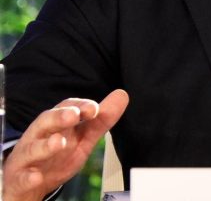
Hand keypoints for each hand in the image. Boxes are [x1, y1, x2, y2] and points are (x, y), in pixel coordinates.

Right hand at [3, 89, 128, 200]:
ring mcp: (28, 157)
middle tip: (74, 115)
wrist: (29, 184)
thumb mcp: (82, 138)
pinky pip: (22, 177)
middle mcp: (40, 135)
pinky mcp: (19, 178)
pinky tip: (36, 176)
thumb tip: (122, 95)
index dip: (81, 106)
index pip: (67, 108)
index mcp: (56, 123)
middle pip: (47, 122)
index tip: (94, 109)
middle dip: (60, 117)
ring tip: (59, 143)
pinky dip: (28, 176)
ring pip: (33, 148)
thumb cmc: (56, 156)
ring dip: (46, 145)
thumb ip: (101, 120)